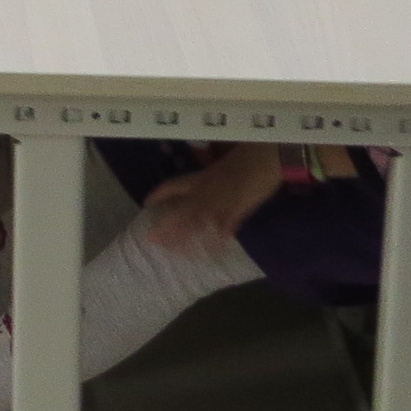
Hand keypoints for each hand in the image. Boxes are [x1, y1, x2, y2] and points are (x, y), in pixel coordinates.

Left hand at [142, 142, 283, 256]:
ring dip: (185, 240)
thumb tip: (205, 186)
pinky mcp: (236, 212)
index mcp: (200, 178)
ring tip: (175, 253)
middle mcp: (204, 193)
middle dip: (164, 227)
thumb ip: (211, 180)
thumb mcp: (222, 167)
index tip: (146, 202)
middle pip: (179, 213)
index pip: (172, 187)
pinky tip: (214, 254)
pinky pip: (223, 231)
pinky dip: (218, 244)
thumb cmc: (245, 156)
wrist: (264, 156)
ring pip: (196, 225)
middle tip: (150, 240)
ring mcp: (219, 204)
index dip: (159, 194)